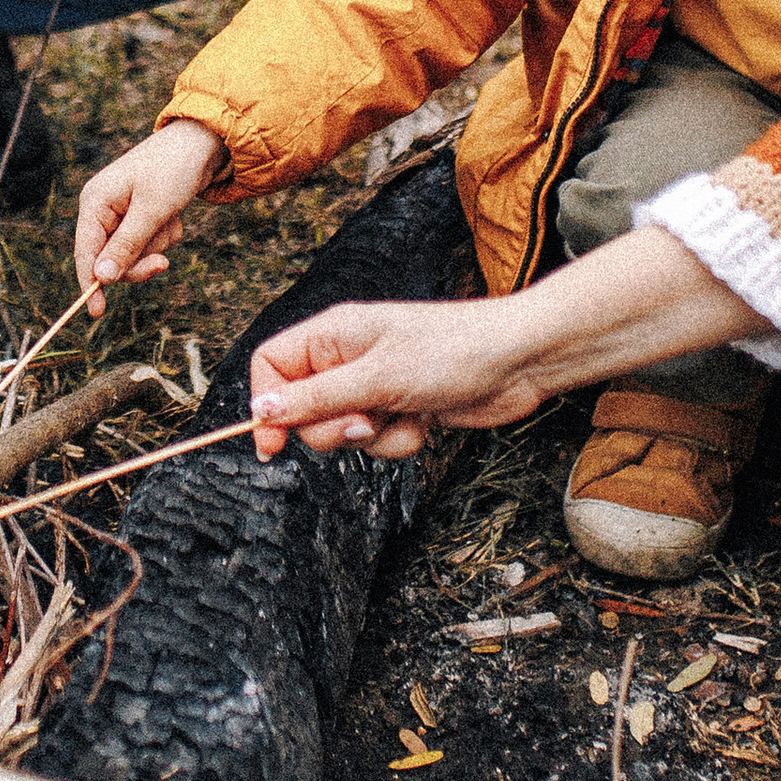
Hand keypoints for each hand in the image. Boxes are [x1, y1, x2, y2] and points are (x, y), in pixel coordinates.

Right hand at [74, 121, 222, 312]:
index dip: (90, 283)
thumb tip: (102, 278)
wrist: (204, 142)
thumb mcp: (152, 210)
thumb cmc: (174, 169)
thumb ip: (126, 246)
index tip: (97, 312)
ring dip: (158, 244)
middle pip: (111, 260)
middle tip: (163, 265)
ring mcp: (122, 213)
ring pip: (135, 254)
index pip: (85, 252)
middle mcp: (103, 208)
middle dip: (140, 261)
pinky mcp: (141, 216)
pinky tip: (175, 213)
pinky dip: (166, 234)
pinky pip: (151, 243)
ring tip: (171, 217)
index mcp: (95, 202)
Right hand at [248, 300, 539, 460]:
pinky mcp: (400, 408)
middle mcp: (347, 358)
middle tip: (367, 419)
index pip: (271, 366)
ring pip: (342, 432)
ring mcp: (374, 385)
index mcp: (332, 335)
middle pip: (303, 410)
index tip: (272, 445)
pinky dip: (399, 440)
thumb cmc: (452, 351)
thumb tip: (261, 410)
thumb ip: (316, 398)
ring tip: (404, 413)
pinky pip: (377, 441)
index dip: (266, 404)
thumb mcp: (376, 378)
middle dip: (334, 428)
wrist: (519, 361)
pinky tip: (425, 421)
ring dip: (373, 438)